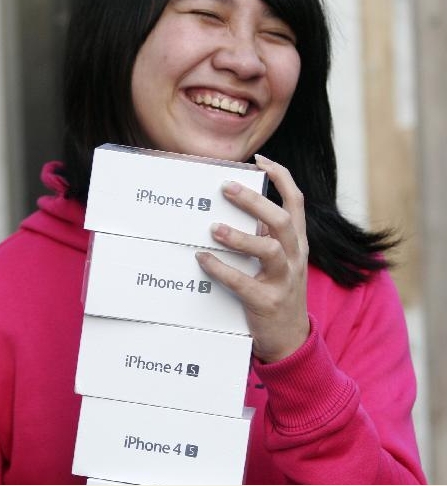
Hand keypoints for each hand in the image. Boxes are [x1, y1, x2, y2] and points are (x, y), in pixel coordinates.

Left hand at [196, 155, 309, 362]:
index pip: (296, 202)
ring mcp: (284, 281)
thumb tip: (236, 210)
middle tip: (227, 188)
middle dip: (255, 201)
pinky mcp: (267, 303)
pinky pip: (244, 283)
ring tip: (214, 228)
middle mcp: (295, 257)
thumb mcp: (279, 260)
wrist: (291, 341)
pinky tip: (203, 259)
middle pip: (282, 220)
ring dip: (240, 237)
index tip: (261, 160)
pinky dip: (221, 269)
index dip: (281, 177)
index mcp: (298, 243)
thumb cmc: (278, 291)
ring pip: (269, 250)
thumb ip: (264, 235)